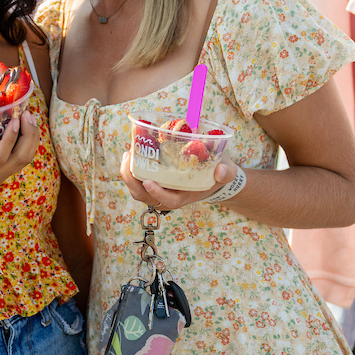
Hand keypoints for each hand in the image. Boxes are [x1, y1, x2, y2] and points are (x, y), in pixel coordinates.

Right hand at [0, 110, 39, 220]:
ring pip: (24, 161)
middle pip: (20, 158)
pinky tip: (23, 130)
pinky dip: (26, 145)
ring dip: (31, 139)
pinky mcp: (0, 178)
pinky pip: (20, 162)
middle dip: (29, 135)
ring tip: (28, 118)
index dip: (10, 139)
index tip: (14, 119)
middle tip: (26, 113)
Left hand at [118, 151, 239, 211]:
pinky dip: (132, 170)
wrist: (215, 175)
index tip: (148, 182)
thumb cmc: (219, 173)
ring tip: (127, 154)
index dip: (158, 194)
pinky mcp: (156, 181)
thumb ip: (226, 172)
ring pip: (138, 190)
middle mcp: (170, 195)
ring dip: (128, 175)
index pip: (169, 200)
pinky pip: (138, 181)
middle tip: (129, 158)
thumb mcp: (227, 171)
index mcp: (186, 195)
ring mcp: (161, 190)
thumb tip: (221, 171)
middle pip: (146, 196)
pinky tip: (131, 154)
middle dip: (133, 181)